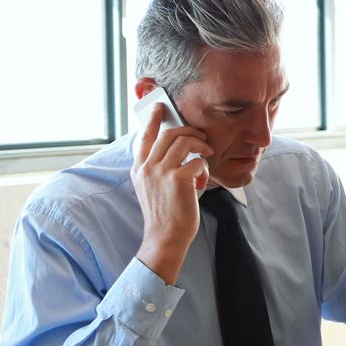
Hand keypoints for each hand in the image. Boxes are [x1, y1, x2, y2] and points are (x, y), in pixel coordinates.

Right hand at [131, 103, 212, 283]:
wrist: (165, 238)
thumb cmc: (164, 214)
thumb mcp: (151, 188)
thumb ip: (156, 168)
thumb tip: (174, 150)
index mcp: (139, 168)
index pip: (144, 137)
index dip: (153, 119)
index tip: (160, 107)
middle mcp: (147, 167)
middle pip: (169, 133)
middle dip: (189, 131)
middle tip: (201, 138)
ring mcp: (161, 172)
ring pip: (184, 141)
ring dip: (200, 145)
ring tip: (206, 155)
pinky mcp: (178, 180)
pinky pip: (197, 161)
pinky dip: (204, 169)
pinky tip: (202, 182)